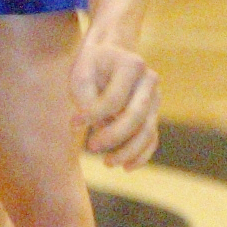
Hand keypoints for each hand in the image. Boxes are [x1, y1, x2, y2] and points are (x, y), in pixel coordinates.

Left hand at [70, 35, 159, 169]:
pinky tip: (126, 167)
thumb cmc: (91, 66)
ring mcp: (154, 98)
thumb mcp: (81, 74)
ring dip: (128, 151)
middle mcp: (149, 80)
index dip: (93, 115)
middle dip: (114, 136)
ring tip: (107, 163)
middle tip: (91, 146)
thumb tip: (88, 127)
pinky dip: (142, 155)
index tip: (72, 123)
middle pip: (136, 116)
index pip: (114, 99)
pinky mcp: (153, 114)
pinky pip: (152, 138)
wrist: (108, 58)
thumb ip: (86, 99)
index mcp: (132, 64)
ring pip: (147, 131)